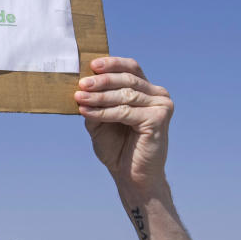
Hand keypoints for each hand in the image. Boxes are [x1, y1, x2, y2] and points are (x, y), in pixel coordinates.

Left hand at [74, 57, 173, 190]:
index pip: (131, 68)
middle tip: (81, 83)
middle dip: (102, 80)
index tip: (91, 64)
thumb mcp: (100, 120)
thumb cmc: (116, 148)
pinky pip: (125, 111)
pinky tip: (86, 112)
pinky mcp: (159, 119)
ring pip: (125, 95)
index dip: (112, 64)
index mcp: (146, 91)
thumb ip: (94, 103)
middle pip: (127, 79)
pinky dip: (103, 112)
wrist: (130, 176)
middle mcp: (157, 95)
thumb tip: (80, 87)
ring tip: (79, 98)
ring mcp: (161, 106)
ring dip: (99, 96)